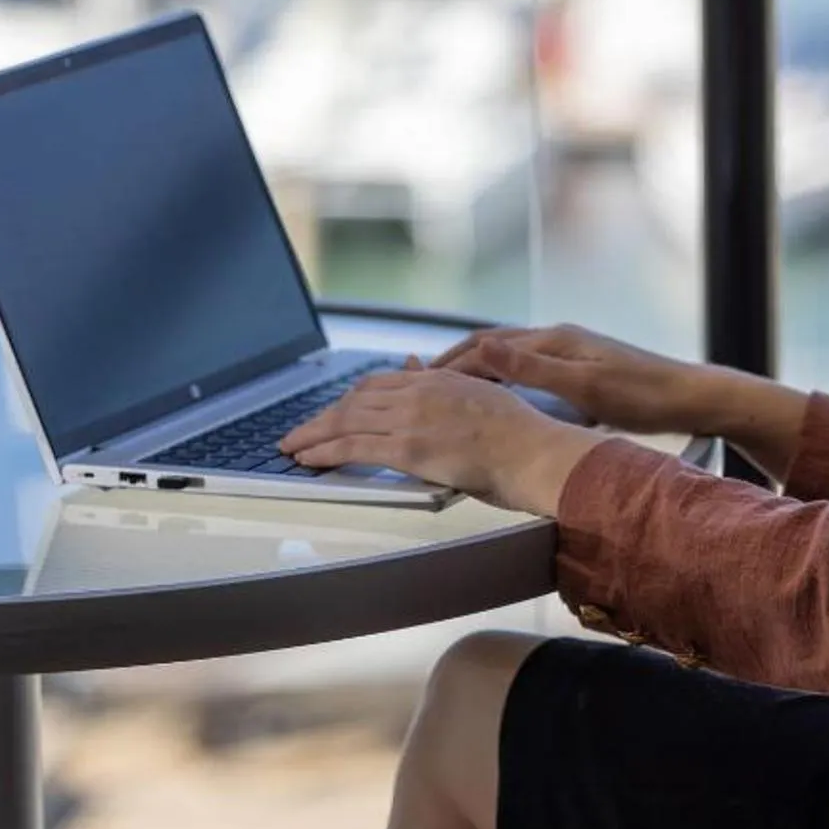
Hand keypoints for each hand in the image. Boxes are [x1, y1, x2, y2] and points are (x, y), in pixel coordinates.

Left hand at [280, 361, 606, 515]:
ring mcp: (411, 419)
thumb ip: (449, 386)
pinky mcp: (408, 449)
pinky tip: (307, 460)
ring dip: (313, 434)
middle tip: (301, 431)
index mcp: (439, 380)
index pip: (380, 382)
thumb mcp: (483, 395)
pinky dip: (323, 452)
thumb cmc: (522, 434)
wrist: (536, 452)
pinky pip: (353, 447)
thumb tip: (420, 368)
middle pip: (356, 399)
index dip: (351, 398)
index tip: (336, 411)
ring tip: (292, 446)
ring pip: (347, 421)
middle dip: (324, 416)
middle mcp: (419, 392)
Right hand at [432, 324, 723, 435]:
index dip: (449, 364)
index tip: (415, 382)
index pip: (486, 347)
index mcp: (554, 340)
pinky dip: (499, 379)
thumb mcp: (585, 386)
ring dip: (474, 370)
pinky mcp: (579, 369)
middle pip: (491, 347)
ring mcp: (568, 353)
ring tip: (443, 391)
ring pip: (507, 357)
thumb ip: (532, 368)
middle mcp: (557, 340)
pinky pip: (525, 369)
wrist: (689, 397)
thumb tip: (482, 347)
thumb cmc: (643, 395)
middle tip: (415, 384)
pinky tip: (494, 397)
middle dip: (453, 363)